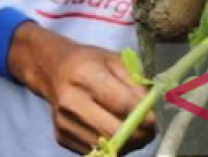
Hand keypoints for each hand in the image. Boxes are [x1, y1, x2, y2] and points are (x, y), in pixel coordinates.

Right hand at [9, 24, 153, 153]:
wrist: (54, 70)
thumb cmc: (88, 62)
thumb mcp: (114, 59)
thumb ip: (134, 81)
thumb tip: (149, 109)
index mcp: (83, 73)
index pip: (121, 103)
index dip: (142, 114)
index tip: (154, 118)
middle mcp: (69, 100)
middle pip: (113, 130)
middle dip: (138, 134)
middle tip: (149, 130)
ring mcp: (63, 121)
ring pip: (106, 146)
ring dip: (127, 143)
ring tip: (134, 130)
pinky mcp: (61, 137)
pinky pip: (94, 151)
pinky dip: (111, 146)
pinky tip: (114, 131)